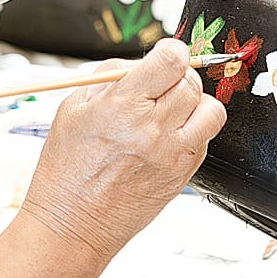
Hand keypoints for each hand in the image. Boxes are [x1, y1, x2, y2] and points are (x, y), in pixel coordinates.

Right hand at [19, 39, 223, 256]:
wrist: (73, 226)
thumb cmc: (66, 171)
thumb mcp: (72, 110)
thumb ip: (109, 78)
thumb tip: (140, 62)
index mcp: (122, 107)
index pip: (171, 62)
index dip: (171, 51)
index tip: (165, 54)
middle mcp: (152, 130)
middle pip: (190, 82)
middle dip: (179, 76)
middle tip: (162, 83)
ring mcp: (172, 155)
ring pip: (210, 110)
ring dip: (195, 102)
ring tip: (173, 109)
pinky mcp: (182, 175)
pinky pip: (205, 139)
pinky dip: (194, 130)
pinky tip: (169, 136)